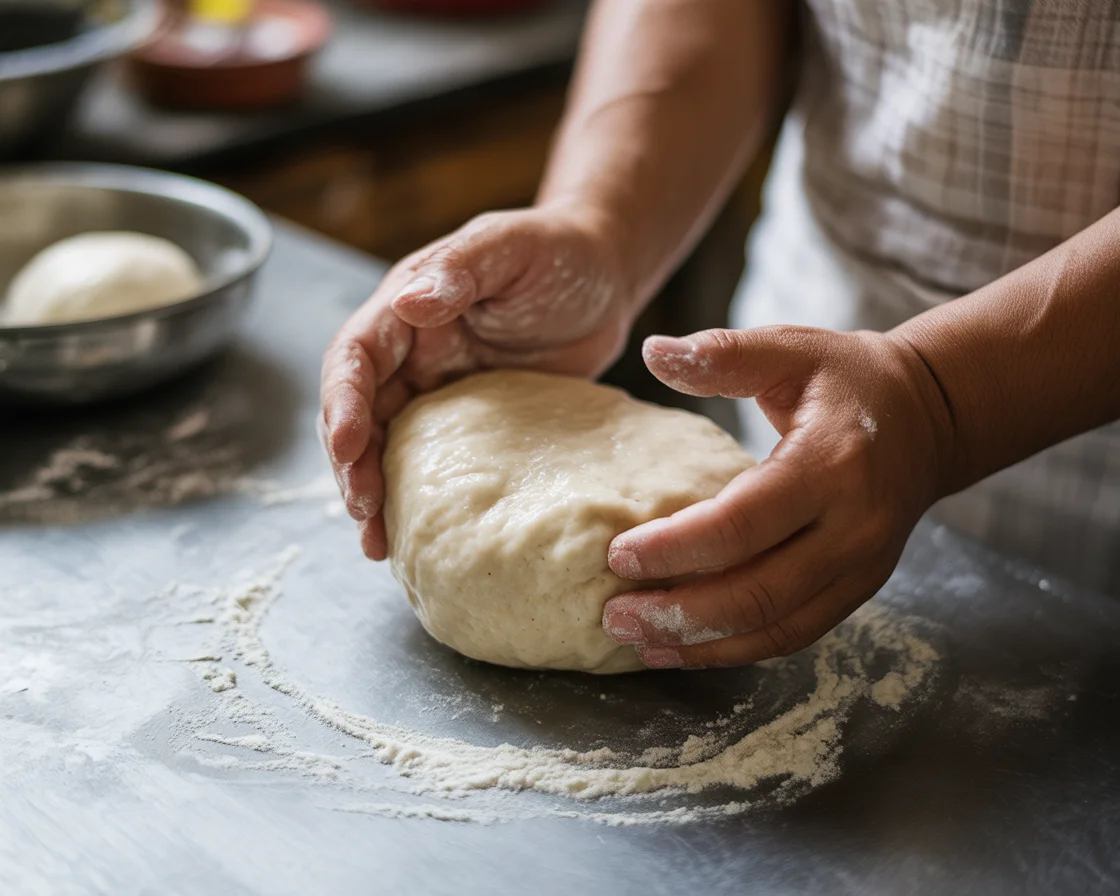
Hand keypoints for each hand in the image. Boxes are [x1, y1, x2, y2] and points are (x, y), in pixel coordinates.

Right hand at [320, 202, 633, 560]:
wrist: (604, 280)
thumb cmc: (558, 252)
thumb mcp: (510, 246)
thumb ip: (463, 269)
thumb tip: (411, 303)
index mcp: (406, 309)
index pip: (355, 356)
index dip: (342, 402)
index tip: (346, 445)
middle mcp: (410, 353)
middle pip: (358, 412)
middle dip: (350, 463)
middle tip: (363, 513)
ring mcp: (438, 392)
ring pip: (387, 446)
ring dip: (375, 492)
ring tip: (378, 545)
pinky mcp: (471, 425)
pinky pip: (434, 464)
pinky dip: (421, 499)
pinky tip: (419, 535)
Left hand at [601, 326, 953, 668]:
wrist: (933, 418)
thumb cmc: (851, 380)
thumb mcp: (793, 348)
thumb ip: (725, 354)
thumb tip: (653, 351)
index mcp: (829, 464)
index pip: (740, 524)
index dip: (675, 548)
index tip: (617, 555)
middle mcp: (851, 527)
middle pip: (756, 592)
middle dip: (679, 613)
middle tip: (614, 616)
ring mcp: (860, 567)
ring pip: (774, 627)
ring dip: (702, 643)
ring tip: (639, 643)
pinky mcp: (857, 590)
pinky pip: (793, 634)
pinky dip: (737, 649)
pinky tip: (686, 648)